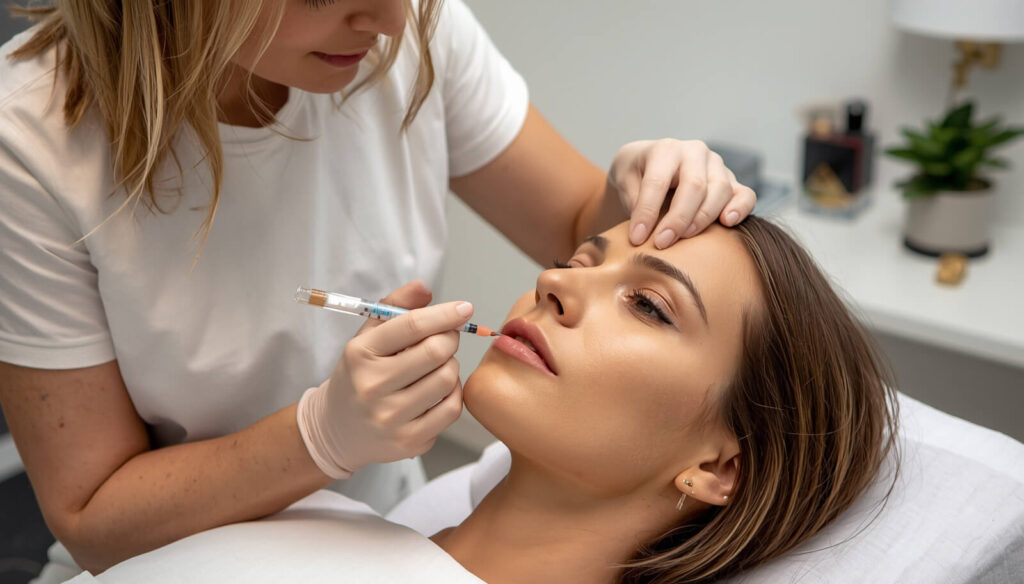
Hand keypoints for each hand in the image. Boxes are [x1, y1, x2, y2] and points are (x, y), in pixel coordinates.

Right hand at [297, 281, 469, 478]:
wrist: (337, 430)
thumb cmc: (358, 375)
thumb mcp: (366, 337)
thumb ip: (394, 307)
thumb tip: (424, 288)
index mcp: (360, 354)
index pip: (412, 326)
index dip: (444, 314)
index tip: (464, 309)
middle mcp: (372, 387)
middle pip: (435, 352)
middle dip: (450, 338)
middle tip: (447, 337)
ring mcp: (390, 418)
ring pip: (447, 379)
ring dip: (451, 365)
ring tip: (437, 365)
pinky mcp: (409, 442)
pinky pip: (452, 409)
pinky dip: (453, 393)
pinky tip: (439, 389)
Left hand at [608, 139, 757, 247]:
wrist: (651, 163)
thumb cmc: (636, 173)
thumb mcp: (624, 180)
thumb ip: (633, 200)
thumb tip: (645, 229)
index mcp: (666, 149)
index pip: (657, 182)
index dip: (647, 212)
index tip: (636, 238)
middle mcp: (695, 152)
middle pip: (694, 186)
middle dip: (678, 218)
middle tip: (662, 243)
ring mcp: (717, 165)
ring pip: (720, 190)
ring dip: (703, 218)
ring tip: (686, 238)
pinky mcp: (732, 182)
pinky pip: (745, 194)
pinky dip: (740, 208)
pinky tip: (727, 222)